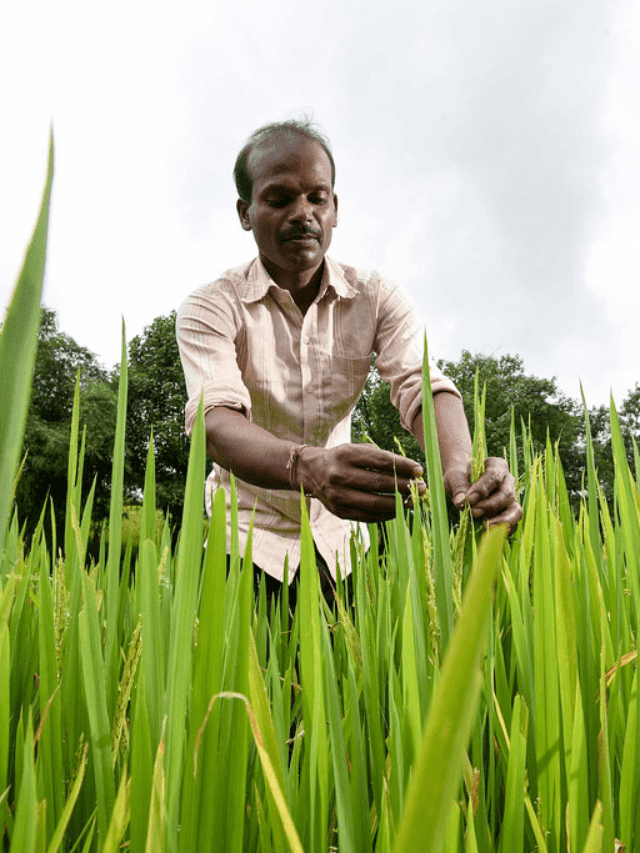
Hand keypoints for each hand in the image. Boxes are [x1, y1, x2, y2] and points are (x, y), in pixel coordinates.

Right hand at [298, 443, 425, 522]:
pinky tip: (398, 509)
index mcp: (346, 455)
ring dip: (399, 503)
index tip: (420, 470)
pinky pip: (368, 516)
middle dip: (405, 486)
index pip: (380, 461)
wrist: (311, 472)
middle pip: (379, 483)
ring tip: (414, 500)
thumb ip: (380, 458)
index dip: (402, 466)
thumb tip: (411, 472)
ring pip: (375, 503)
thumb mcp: (356, 450)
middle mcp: (339, 475)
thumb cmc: (342, 459)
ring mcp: (338, 495)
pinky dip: (386, 514)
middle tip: (422, 487)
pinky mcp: (339, 511)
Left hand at [444, 457, 521, 533]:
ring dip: (502, 520)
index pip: (494, 476)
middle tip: (474, 512)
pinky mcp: (508, 512)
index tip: (469, 499)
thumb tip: (460, 502)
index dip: (483, 489)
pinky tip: (490, 534)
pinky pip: (513, 523)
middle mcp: (508, 481)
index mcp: (496, 466)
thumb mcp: (455, 476)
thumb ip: (458, 486)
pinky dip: (503, 530)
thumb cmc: (460, 476)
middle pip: (507, 494)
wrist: (463, 482)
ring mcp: (510, 498)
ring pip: (515, 510)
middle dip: (491, 505)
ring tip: (486, 527)